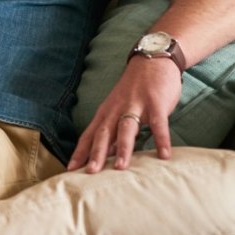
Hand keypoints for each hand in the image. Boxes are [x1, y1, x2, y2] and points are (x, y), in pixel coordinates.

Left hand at [68, 57, 180, 172]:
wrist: (152, 60)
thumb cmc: (134, 90)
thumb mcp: (118, 109)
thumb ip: (112, 131)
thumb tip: (105, 155)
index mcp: (105, 112)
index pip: (89, 135)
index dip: (80, 152)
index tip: (70, 170)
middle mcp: (116, 109)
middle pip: (102, 133)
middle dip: (95, 154)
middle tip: (90, 173)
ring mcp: (136, 105)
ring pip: (126, 128)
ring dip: (122, 148)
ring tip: (120, 168)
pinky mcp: (156, 103)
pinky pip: (158, 124)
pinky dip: (161, 139)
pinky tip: (164, 155)